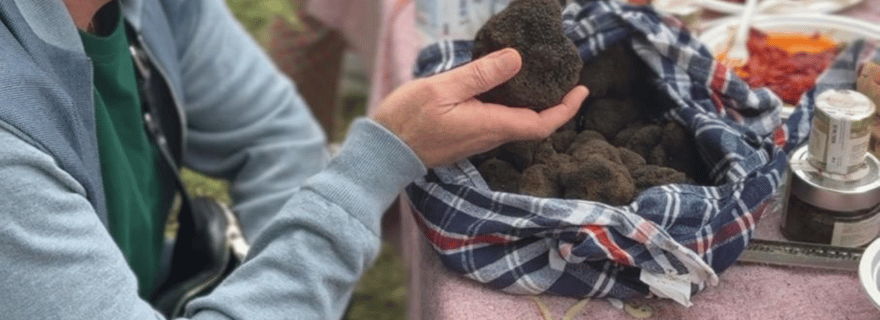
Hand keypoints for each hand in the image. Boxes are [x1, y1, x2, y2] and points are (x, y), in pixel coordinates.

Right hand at [373, 48, 588, 167]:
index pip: (541, 124)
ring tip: (537, 77)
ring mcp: (477, 139)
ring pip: (515, 123)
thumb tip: (517, 59)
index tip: (582, 90)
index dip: (566, 109)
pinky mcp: (465, 137)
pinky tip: (502, 85)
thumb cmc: (409, 119)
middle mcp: (489, 137)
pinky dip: (510, 104)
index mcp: (490, 125)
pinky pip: (497, 121)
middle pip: (532, 124)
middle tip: (563, 77)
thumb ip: (481, 75)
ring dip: (531, 103)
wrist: (384, 150)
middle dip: (553, 103)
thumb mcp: (444, 89)